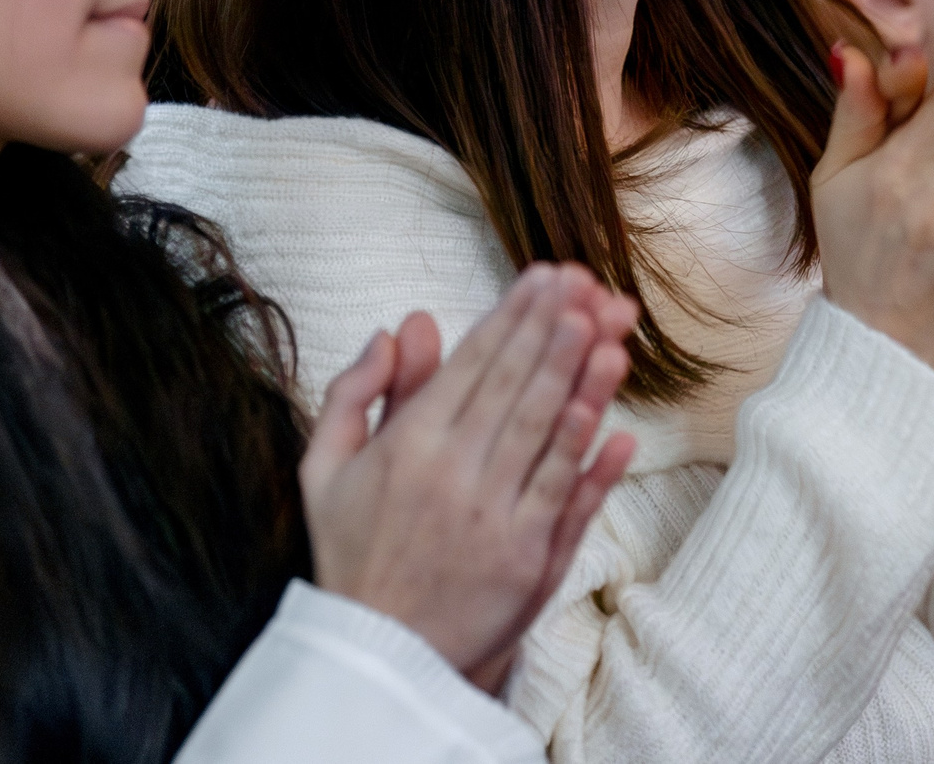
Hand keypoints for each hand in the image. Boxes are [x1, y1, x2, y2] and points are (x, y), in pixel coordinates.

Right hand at [300, 264, 638, 692]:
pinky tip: (609, 414)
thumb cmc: (352, 553)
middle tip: (583, 281)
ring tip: (606, 325)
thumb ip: (353, 393)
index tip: (543, 278)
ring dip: (578, 373)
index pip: (471, 365)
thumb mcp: (323, 469)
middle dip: (551, 326)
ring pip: (544, 430)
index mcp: (407, 446)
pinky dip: (588, 452)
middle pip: (513, 385)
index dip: (512, 316)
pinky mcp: (526, 557)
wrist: (377, 655)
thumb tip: (395, 330)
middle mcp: (453, 473)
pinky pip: (563, 493)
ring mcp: (493, 516)